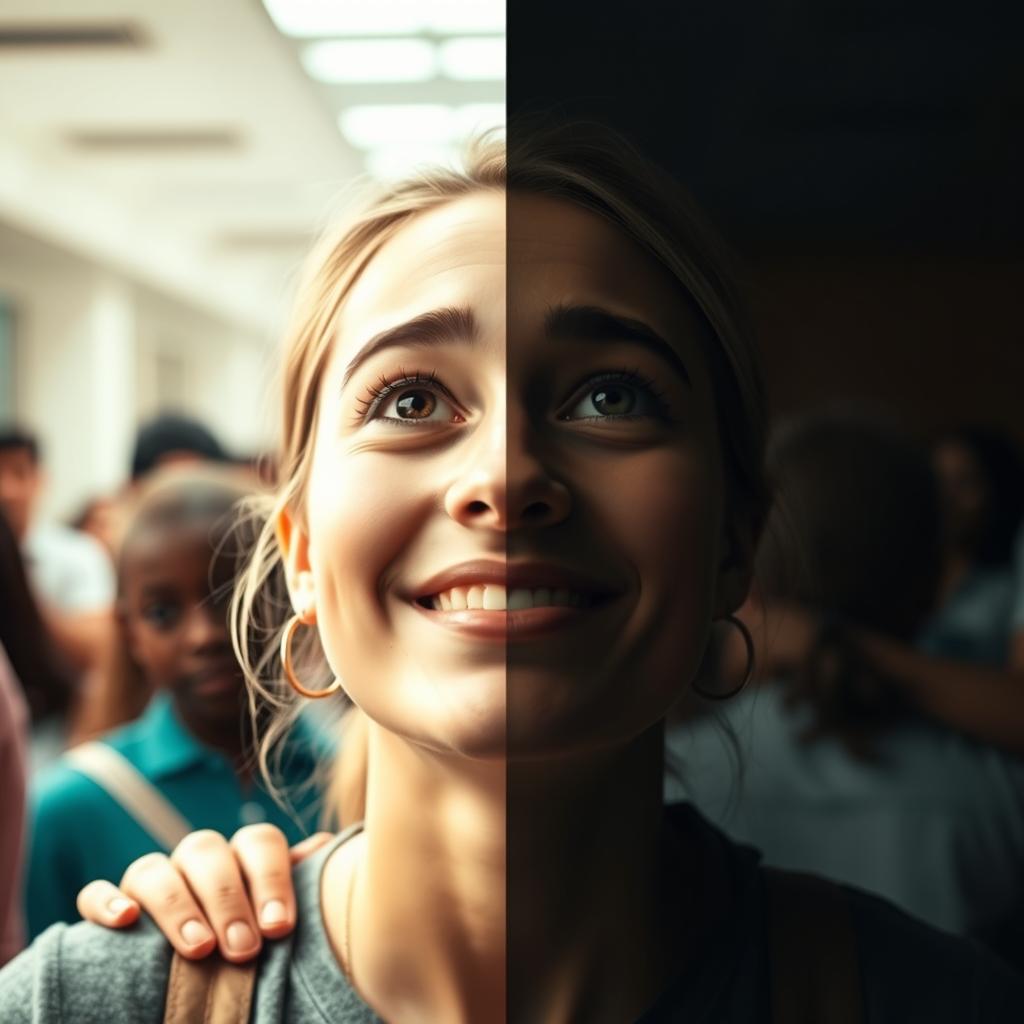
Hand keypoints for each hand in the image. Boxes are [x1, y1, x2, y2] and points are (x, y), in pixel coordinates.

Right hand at [75, 825, 332, 960]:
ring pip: (154, 868)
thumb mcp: (276, 915)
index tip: (280, 928)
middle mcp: (196, 859)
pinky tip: (124, 921)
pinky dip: (106, 901)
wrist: (205, 968)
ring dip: (177, 904)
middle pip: (207, 851)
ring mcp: (152, 878)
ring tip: (199, 948)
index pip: (258, 842)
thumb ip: (298, 882)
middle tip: (244, 949)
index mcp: (240, 855)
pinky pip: (96, 892)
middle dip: (228, 900)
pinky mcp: (110, 905)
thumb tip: (330, 846)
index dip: (271, 879)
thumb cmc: (250, 937)